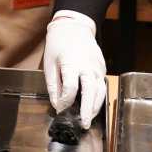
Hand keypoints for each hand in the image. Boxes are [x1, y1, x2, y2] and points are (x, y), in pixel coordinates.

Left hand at [42, 13, 106, 128]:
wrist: (74, 26)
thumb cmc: (59, 44)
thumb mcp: (49, 63)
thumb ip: (53, 85)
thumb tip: (57, 104)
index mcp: (71, 64)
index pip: (70, 88)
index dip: (66, 101)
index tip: (61, 109)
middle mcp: (87, 66)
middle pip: (90, 91)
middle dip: (87, 110)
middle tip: (85, 125)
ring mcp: (97, 67)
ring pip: (100, 91)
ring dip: (95, 107)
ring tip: (89, 119)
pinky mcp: (102, 67)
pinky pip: (102, 85)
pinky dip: (98, 97)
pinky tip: (92, 105)